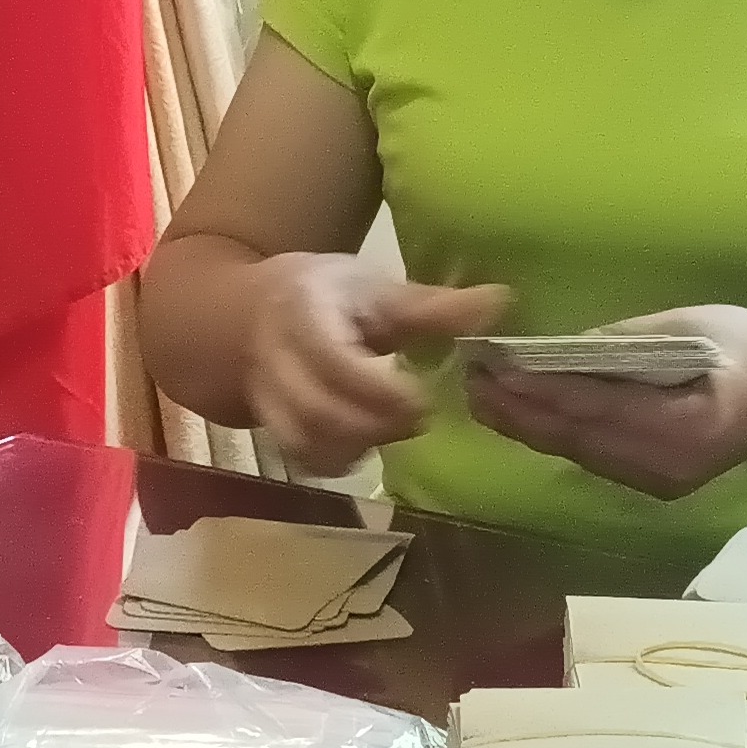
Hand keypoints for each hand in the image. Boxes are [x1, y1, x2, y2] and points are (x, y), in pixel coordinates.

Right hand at [240, 256, 511, 472]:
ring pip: (305, 441)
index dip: (381, 391)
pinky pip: (301, 457)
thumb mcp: (372, 287)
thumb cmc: (322, 296)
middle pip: (319, 411)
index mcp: (300, 312)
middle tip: (422, 417)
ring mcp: (263, 397)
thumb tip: (502, 304)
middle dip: (377, 424)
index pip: (334, 362)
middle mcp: (273, 358)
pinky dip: (338, 460)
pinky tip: (367, 444)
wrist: (243, 317)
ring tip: (396, 428)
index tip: (424, 398)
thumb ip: (432, 306)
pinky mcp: (268, 428)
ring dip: (359, 445)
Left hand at [464, 305, 746, 497]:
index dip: (536, 388)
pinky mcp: (654, 483)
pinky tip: (522, 415)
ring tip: (481, 395)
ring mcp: (660, 482)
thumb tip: (558, 351)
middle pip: (575, 438)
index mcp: (686, 425)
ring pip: (577, 453)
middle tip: (469, 379)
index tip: (490, 365)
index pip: (593, 407)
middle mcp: (667, 465)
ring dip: (527, 425)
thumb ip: (626, 342)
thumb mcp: (693, 325)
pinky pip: (592, 458)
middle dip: (517, 410)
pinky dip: (555, 435)